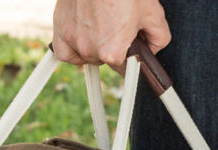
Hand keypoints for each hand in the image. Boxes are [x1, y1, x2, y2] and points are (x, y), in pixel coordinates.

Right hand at [52, 0, 170, 70]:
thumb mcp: (151, 13)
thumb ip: (158, 38)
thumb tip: (154, 50)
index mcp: (112, 51)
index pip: (125, 69)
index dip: (131, 58)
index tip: (132, 49)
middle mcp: (90, 49)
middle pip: (105, 61)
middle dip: (113, 48)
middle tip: (118, 26)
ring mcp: (73, 39)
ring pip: (86, 56)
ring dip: (94, 46)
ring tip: (102, 25)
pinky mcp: (60, 29)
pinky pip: (64, 53)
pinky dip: (72, 49)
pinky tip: (82, 39)